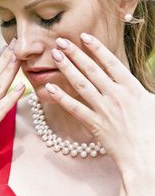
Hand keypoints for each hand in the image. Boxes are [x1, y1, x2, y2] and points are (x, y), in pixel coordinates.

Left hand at [45, 33, 154, 172]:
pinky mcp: (94, 124)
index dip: (97, 48)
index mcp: (132, 88)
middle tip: (61, 41)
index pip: (111, 62)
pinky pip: (74, 108)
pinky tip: (50, 87)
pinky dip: (61, 97)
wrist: (146, 159)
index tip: (84, 36)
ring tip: (55, 56)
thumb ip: (146, 90)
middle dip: (76, 53)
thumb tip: (138, 79)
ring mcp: (103, 109)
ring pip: (81, 84)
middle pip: (92, 69)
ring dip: (67, 68)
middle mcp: (115, 95)